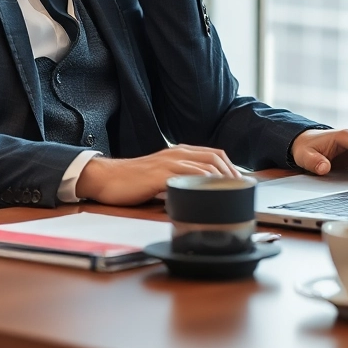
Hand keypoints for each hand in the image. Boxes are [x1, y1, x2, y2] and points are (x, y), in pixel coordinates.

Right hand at [75, 145, 239, 205]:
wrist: (107, 178)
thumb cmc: (132, 181)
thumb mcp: (161, 175)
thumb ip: (179, 178)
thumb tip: (197, 192)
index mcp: (178, 152)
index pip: (213, 154)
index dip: (230, 167)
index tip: (240, 182)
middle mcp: (176, 153)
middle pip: (215, 157)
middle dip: (232, 174)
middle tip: (240, 191)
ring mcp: (169, 162)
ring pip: (205, 166)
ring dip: (222, 180)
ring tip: (230, 194)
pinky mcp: (160, 175)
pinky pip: (188, 176)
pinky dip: (203, 185)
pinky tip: (210, 195)